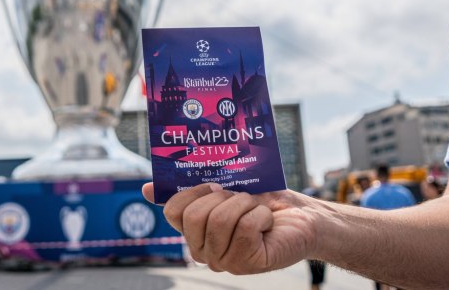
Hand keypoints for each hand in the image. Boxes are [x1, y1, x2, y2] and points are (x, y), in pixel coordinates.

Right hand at [142, 183, 318, 273]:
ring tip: (255, 209)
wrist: (302, 215)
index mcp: (194, 231)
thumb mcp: (225, 188)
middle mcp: (204, 251)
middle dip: (222, 197)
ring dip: (244, 204)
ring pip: (220, 220)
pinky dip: (260, 215)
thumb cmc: (264, 201)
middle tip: (240, 197)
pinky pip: (244, 227)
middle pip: (194, 216)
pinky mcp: (247, 263)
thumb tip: (146, 188)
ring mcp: (224, 261)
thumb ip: (188, 188)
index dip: (194, 191)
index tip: (215, 184)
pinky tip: (267, 222)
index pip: (174, 211)